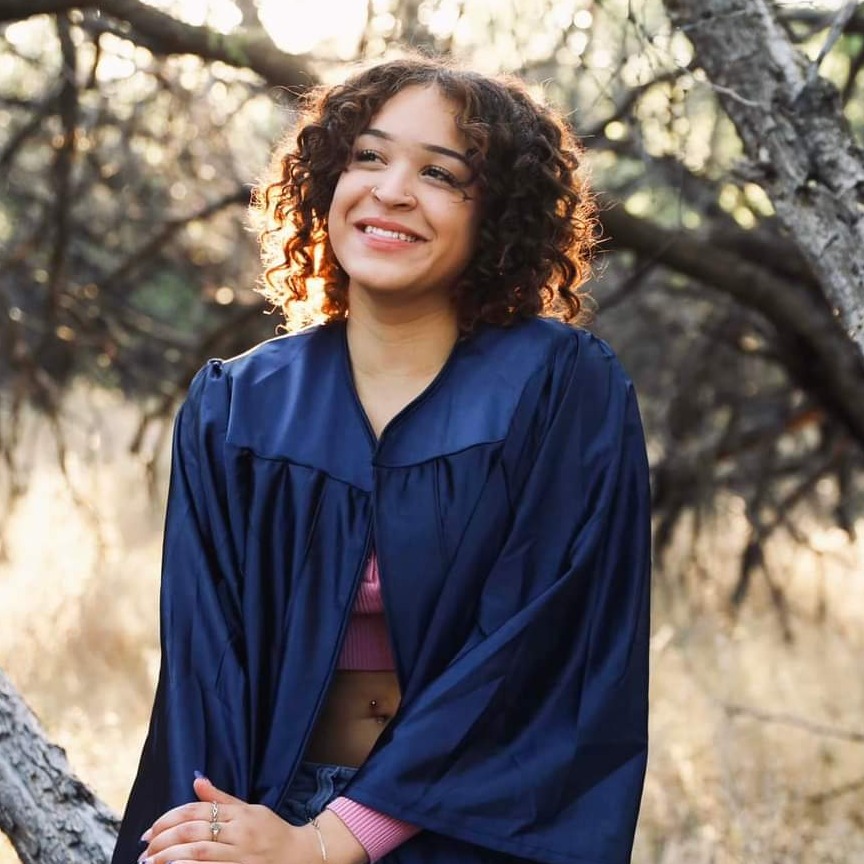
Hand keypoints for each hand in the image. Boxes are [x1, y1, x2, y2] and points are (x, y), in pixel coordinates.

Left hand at [138, 775, 320, 863]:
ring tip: (150, 862)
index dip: (170, 819)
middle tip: (144, 849)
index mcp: (240, 814)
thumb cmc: (272, 831)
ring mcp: (241, 856)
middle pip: (194, 832)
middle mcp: (240, 833)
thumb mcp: (249, 809)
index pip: (198, 811)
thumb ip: (220, 798)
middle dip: (164, 840)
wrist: (300, 855)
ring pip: (200, 854)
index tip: (150, 831)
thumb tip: (196, 779)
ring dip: (170, 858)